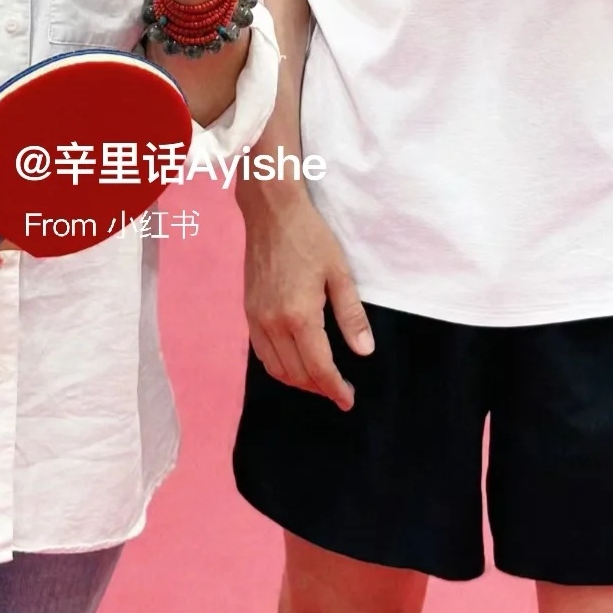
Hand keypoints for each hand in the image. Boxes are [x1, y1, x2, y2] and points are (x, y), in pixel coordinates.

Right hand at [242, 187, 372, 410]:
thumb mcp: (339, 272)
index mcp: (299, 315)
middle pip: (296, 374)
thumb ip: (351, 315)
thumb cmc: (310, 237)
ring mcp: (256, 318)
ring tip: (320, 380)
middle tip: (340, 389)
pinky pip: (261, 352)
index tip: (348, 400)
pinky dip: (278, 366)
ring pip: (276, 368)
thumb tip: (364, 351)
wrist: (271, 212)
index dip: (335, 389)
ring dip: (298, 381)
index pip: (319, 368)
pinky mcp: (248, 311)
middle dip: (319, 388)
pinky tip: (294, 360)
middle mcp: (273, 323)